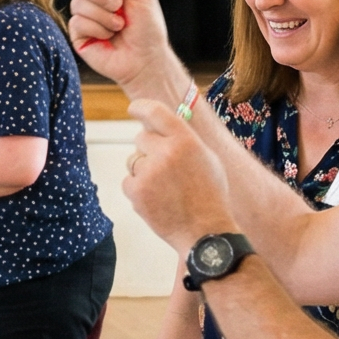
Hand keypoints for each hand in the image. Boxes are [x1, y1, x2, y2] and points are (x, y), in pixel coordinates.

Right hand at [65, 0, 189, 103]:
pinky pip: (78, 22)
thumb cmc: (148, 29)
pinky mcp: (78, 35)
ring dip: (104, 15)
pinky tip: (109, 37)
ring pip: (79, 3)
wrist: (145, 60)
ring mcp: (84, 17)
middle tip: (118, 3)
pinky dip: (98, 29)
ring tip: (119, 27)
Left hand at [122, 101, 233, 249]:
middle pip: (140, 138)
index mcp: (186, 140)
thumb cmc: (210, 195)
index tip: (133, 109)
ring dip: (144, 171)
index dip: (141, 107)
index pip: (156, 111)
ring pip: (133, 161)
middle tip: (164, 169)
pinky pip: (128, 181)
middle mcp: (166, 152)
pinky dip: (138, 190)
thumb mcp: (207, 159)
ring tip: (166, 189)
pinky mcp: (137, 191)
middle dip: (148, 150)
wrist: (205, 231)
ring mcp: (149, 172)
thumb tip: (162, 125)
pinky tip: (157, 200)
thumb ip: (184, 140)